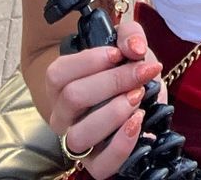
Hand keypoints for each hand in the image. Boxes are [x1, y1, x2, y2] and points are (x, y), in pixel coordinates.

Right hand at [43, 18, 164, 176]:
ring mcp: (77, 142)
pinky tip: (138, 122)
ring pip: (80, 135)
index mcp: (60, 86)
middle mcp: (62, 116)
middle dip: (114, 81)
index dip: (90, 60)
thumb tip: (134, 47)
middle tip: (141, 73)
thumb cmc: (127, 73)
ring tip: (138, 98)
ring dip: (114, 113)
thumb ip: (131, 35)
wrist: (143, 102)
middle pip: (73, 97)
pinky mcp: (97, 164)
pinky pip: (101, 165)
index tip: (119, 54)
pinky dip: (121, 144)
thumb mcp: (129, 47)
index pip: (58, 73)